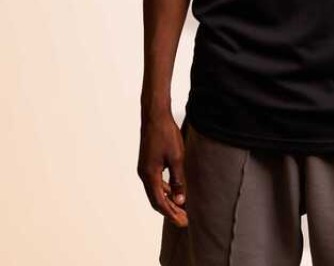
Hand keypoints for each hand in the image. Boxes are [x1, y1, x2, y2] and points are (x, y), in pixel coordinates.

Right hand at [137, 113, 188, 227]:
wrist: (155, 115)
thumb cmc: (165, 134)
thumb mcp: (177, 158)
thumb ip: (178, 179)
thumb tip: (181, 199)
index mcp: (149, 175)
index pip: (160, 202)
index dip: (172, 214)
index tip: (183, 222)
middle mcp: (144, 174)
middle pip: (156, 199)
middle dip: (170, 211)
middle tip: (184, 220)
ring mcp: (145, 168)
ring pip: (156, 191)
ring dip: (168, 201)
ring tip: (181, 208)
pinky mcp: (148, 163)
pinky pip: (156, 182)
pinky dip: (165, 190)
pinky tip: (175, 191)